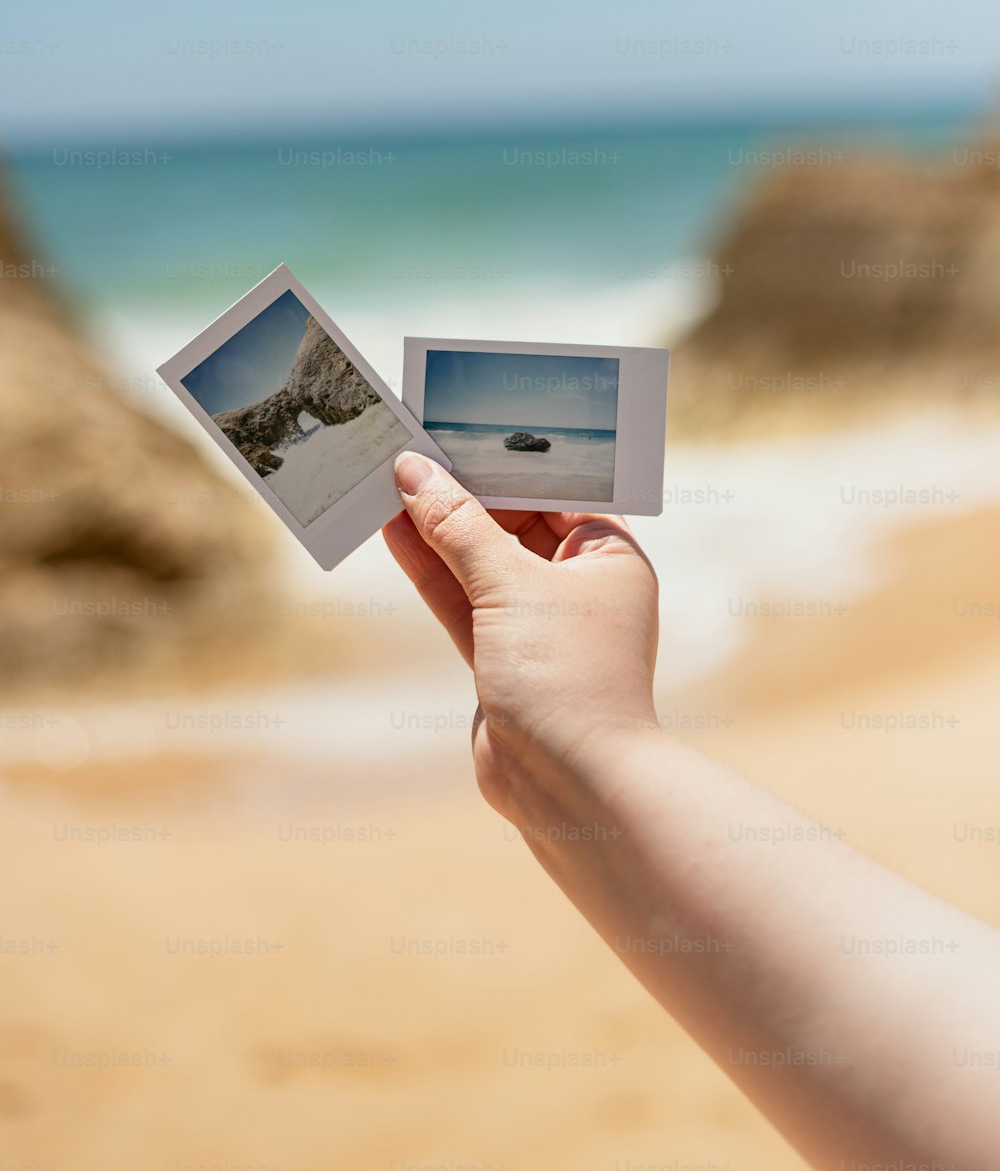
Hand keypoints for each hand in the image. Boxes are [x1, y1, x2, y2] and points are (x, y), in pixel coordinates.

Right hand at [382, 452, 658, 821]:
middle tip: (410, 453)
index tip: (455, 431)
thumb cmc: (565, 677)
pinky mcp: (501, 658)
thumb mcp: (509, 586)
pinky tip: (393, 535)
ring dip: (437, 530)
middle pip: (513, 523)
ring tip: (387, 485)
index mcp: (608, 557)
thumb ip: (459, 528)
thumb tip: (415, 473)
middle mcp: (578, 586)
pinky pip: (462, 601)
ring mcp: (538, 625)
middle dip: (463, 494)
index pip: (555, 490)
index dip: (504, 460)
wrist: (570, 788)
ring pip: (480, 563)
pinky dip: (432, 572)